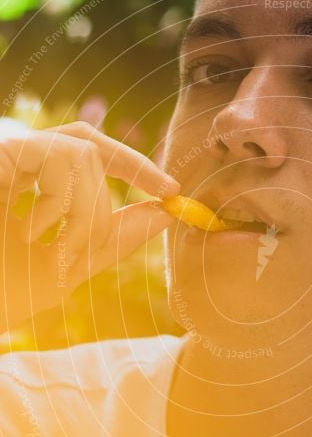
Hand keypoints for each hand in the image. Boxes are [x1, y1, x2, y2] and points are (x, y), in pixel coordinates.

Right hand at [0, 120, 179, 331]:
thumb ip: (115, 237)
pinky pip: (52, 155)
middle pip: (87, 146)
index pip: (87, 150)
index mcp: (30, 182)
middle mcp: (14, 162)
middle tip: (116, 226)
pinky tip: (29, 231)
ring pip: (77, 151)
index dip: (132, 163)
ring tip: (53, 246)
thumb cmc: (2, 290)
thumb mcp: (69, 264)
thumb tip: (168, 211)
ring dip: (85, 207)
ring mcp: (2, 156)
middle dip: (115, 186)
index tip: (170, 190)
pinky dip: (59, 199)